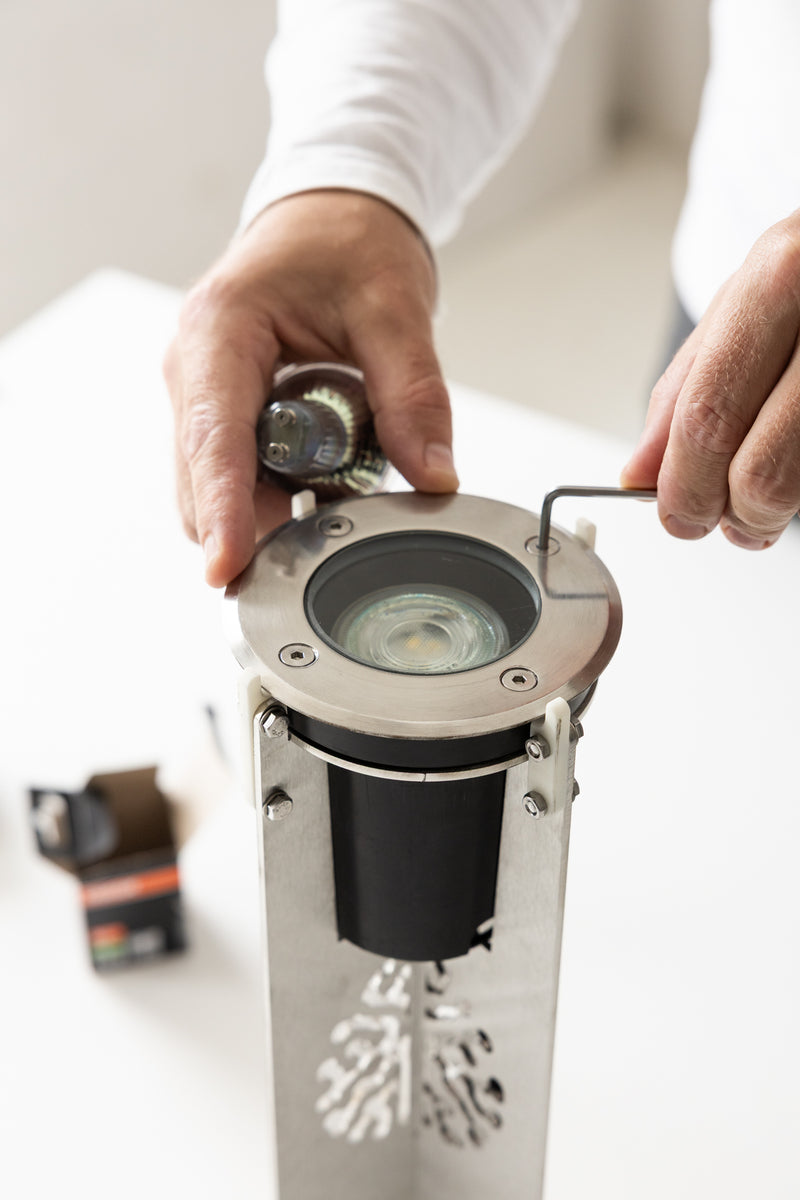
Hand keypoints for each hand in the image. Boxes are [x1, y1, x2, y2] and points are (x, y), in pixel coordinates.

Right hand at [164, 190, 457, 586]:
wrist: (330, 213)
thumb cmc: (346, 239)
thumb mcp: (395, 308)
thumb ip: (414, 395)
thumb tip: (434, 476)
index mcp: (221, 329)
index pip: (214, 439)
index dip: (223, 510)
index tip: (227, 566)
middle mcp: (196, 367)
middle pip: (205, 478)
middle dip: (252, 523)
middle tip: (324, 546)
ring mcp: (203, 392)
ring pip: (216, 484)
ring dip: (267, 509)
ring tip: (336, 500)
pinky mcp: (223, 410)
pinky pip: (238, 471)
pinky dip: (276, 493)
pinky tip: (323, 486)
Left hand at [621, 208, 799, 549]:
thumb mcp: (740, 306)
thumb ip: (684, 389)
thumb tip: (640, 473)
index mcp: (779, 279)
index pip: (709, 417)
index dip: (684, 486)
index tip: (677, 515)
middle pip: (759, 470)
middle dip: (730, 513)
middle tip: (724, 520)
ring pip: (797, 486)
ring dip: (771, 510)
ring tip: (763, 492)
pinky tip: (797, 460)